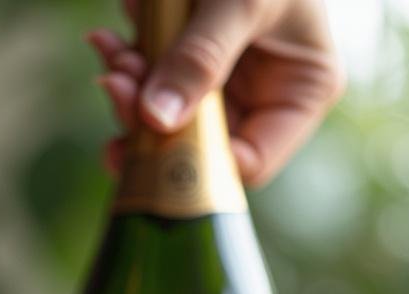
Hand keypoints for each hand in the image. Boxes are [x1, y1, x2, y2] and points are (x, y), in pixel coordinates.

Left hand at [89, 0, 344, 186]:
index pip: (248, 163)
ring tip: (112, 53)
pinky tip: (109, 39)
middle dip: (148, 121)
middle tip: (116, 87)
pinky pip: (149, 81)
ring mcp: (223, 82)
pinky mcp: (186, 62)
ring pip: (163, 116)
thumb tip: (157, 119)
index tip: (152, 136)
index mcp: (300, 93)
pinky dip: (125, 63)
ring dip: (129, 90)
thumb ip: (201, 58)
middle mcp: (262, 97)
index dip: (197, 162)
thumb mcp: (241, 3)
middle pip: (195, 143)